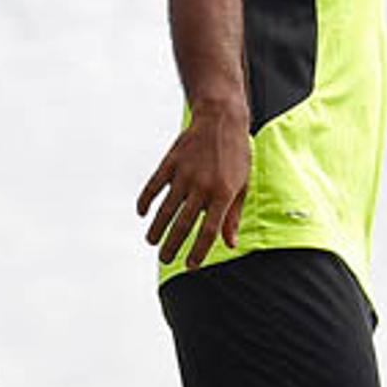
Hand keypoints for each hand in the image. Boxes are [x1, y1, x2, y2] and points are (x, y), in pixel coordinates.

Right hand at [137, 102, 250, 268]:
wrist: (221, 120)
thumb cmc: (237, 155)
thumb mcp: (243, 185)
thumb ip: (234, 216)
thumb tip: (230, 244)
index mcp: (224, 193)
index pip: (209, 230)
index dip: (199, 250)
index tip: (191, 265)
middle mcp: (203, 186)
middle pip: (184, 223)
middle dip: (173, 245)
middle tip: (166, 260)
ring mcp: (184, 174)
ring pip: (167, 208)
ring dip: (157, 228)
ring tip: (152, 242)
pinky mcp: (171, 162)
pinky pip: (154, 186)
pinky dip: (146, 200)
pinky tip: (142, 213)